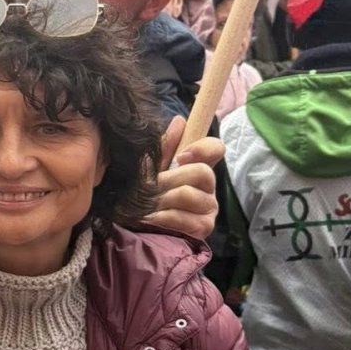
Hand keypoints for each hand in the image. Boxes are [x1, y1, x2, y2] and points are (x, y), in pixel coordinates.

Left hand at [140, 116, 222, 238]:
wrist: (134, 226)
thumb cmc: (145, 194)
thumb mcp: (151, 168)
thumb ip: (164, 147)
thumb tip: (179, 121)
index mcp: (197, 167)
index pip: (216, 148)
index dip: (203, 148)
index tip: (181, 156)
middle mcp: (208, 187)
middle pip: (203, 173)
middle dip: (171, 178)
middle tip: (151, 185)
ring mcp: (208, 208)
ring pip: (190, 195)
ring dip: (162, 199)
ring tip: (146, 203)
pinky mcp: (203, 228)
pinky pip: (185, 219)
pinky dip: (163, 217)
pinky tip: (150, 217)